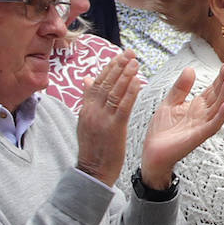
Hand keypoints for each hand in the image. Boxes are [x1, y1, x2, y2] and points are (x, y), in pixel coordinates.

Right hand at [76, 50, 141, 185]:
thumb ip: (87, 100)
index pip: (96, 83)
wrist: (92, 171)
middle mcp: (92, 111)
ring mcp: (102, 119)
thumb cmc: (93, 148)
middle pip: (106, 83)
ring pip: (114, 92)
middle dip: (118, 66)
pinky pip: (123, 107)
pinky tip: (138, 82)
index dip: (108, 68)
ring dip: (126, 75)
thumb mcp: (85, 122)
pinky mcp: (114, 128)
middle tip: (129, 52)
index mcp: (85, 109)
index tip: (118, 56)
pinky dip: (130, 92)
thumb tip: (86, 80)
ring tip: (135, 62)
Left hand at [140, 62, 223, 186]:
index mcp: (197, 107)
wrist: (152, 152)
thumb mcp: (169, 103)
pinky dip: (222, 115)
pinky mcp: (199, 136)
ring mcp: (202, 125)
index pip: (212, 90)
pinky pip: (213, 125)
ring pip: (219, 108)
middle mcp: (203, 115)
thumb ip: (180, 88)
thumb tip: (191, 69)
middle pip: (218, 96)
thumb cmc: (161, 130)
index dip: (219, 77)